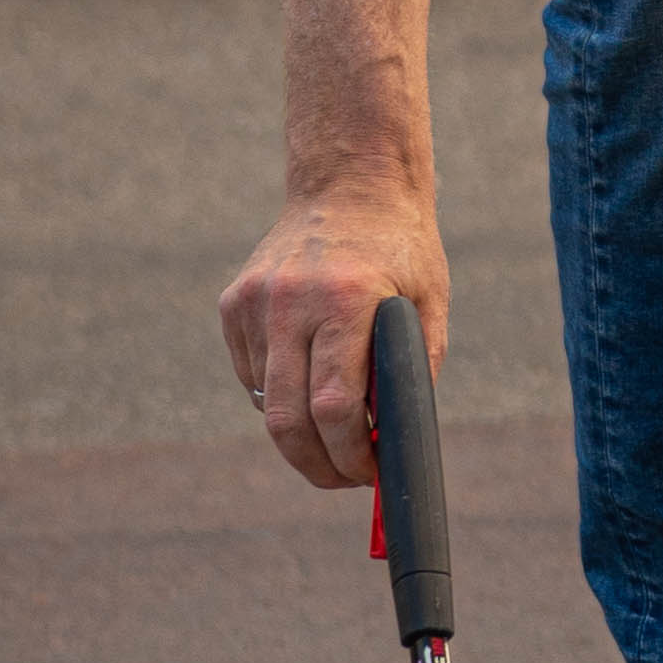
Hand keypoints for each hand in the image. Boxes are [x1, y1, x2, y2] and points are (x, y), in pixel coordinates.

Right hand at [220, 183, 447, 491]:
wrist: (350, 182)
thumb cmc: (401, 247)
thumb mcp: (429, 300)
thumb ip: (414, 367)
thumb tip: (394, 439)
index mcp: (344, 300)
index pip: (334, 406)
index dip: (350, 455)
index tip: (368, 474)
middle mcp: (289, 302)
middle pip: (288, 420)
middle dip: (317, 465)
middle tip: (343, 480)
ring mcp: (254, 302)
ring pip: (267, 401)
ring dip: (299, 431)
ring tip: (334, 430)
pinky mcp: (233, 304)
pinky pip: (253, 374)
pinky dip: (280, 394)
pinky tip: (309, 381)